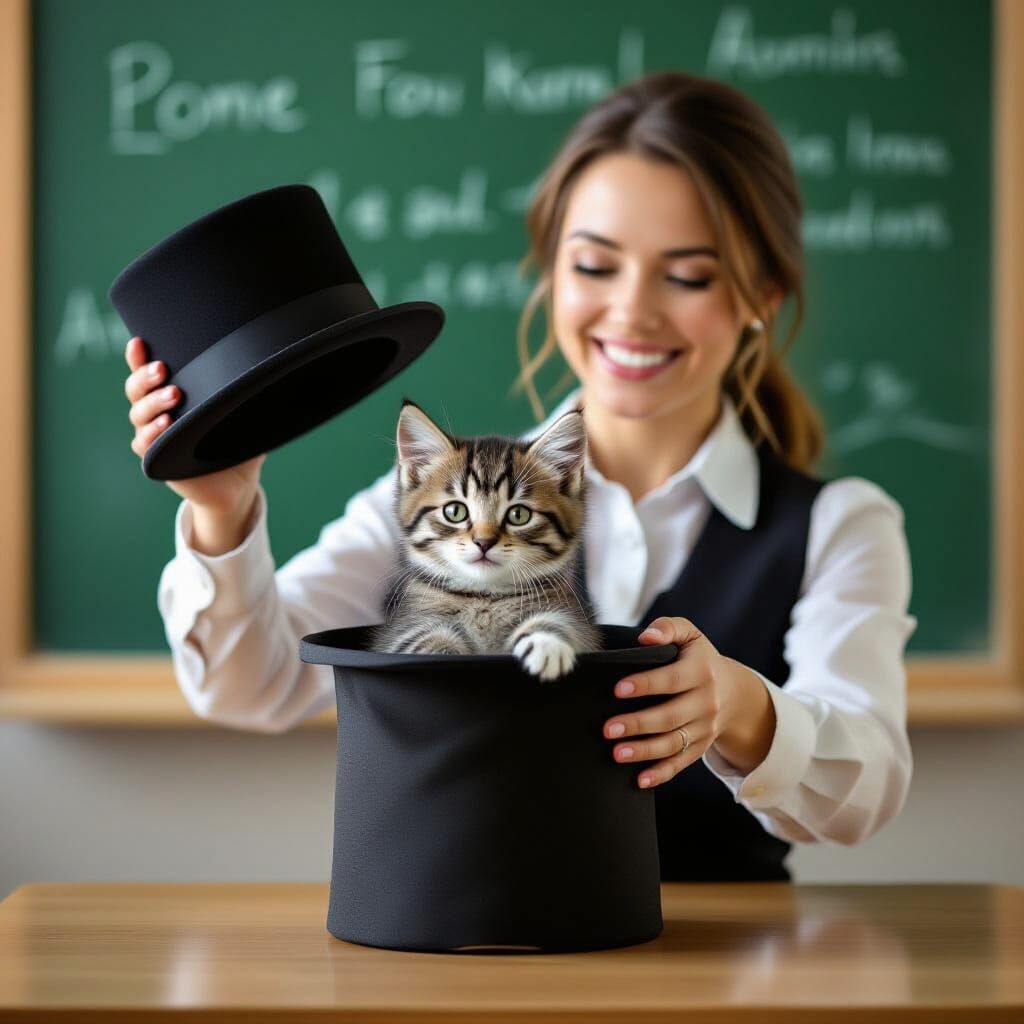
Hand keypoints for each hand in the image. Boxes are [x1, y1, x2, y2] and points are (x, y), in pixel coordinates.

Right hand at [124, 336, 265, 510]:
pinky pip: (144, 445)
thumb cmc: (236, 441)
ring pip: (138, 415)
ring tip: (173, 396)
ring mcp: (154, 437)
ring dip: (153, 404)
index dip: (138, 356)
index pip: (148, 371)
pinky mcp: (158, 460)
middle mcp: (156, 413)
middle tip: (162, 370)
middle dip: (145, 377)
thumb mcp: (241, 412)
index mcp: (171, 396)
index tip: (140, 341)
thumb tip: (267, 366)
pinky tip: (164, 426)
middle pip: (136, 390)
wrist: (237, 485)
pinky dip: (151, 435)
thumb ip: (244, 391)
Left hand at [603, 616, 732, 788]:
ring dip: (644, 750)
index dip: (645, 685)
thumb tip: (645, 637)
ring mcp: (705, 728)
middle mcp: (706, 702)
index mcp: (701, 671)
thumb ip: (668, 628)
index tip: (618, 690)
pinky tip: (639, 780)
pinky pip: (681, 763)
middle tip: (607, 728)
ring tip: (616, 753)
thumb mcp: (690, 634)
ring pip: (673, 743)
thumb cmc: (699, 658)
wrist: (733, 691)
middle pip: (670, 716)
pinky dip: (661, 774)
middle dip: (637, 723)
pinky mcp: (700, 747)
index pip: (671, 680)